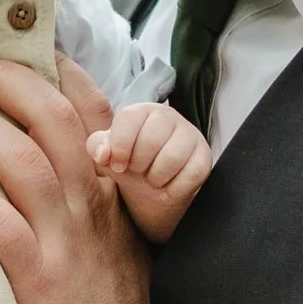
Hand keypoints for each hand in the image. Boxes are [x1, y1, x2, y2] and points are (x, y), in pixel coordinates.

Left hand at [0, 52, 174, 303]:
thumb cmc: (108, 296)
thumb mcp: (111, 229)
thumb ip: (82, 186)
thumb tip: (38, 145)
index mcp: (110, 185)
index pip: (90, 109)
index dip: (54, 69)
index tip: (21, 44)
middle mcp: (92, 201)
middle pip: (51, 117)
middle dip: (4, 81)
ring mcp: (66, 237)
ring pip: (22, 161)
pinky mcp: (40, 277)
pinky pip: (0, 225)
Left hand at [90, 98, 211, 243]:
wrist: (153, 191)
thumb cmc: (129, 167)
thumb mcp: (107, 157)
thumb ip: (97, 148)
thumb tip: (103, 154)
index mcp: (140, 111)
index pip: (128, 119)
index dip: (120, 148)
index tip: (118, 164)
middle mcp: (168, 117)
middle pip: (151, 140)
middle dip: (139, 165)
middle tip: (138, 172)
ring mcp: (190, 135)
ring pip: (172, 157)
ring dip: (156, 178)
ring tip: (152, 179)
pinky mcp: (205, 157)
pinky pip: (191, 174)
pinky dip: (175, 187)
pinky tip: (169, 185)